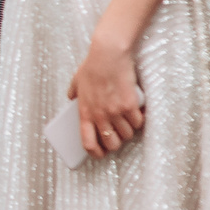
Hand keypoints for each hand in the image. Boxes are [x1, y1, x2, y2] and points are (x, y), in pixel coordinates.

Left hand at [69, 40, 145, 155]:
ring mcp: (116, 111)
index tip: (101, 154)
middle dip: (117, 143)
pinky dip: (139, 121)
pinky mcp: (130, 105)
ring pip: (127, 134)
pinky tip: (138, 114)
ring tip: (128, 123)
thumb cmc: (93, 66)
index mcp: (85, 112)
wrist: (108, 55)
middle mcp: (100, 115)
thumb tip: (71, 99)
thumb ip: (74, 93)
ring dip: (129, 131)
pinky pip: (138, 122)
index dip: (95, 153)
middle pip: (112, 143)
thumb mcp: (77, 81)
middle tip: (118, 137)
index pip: (88, 142)